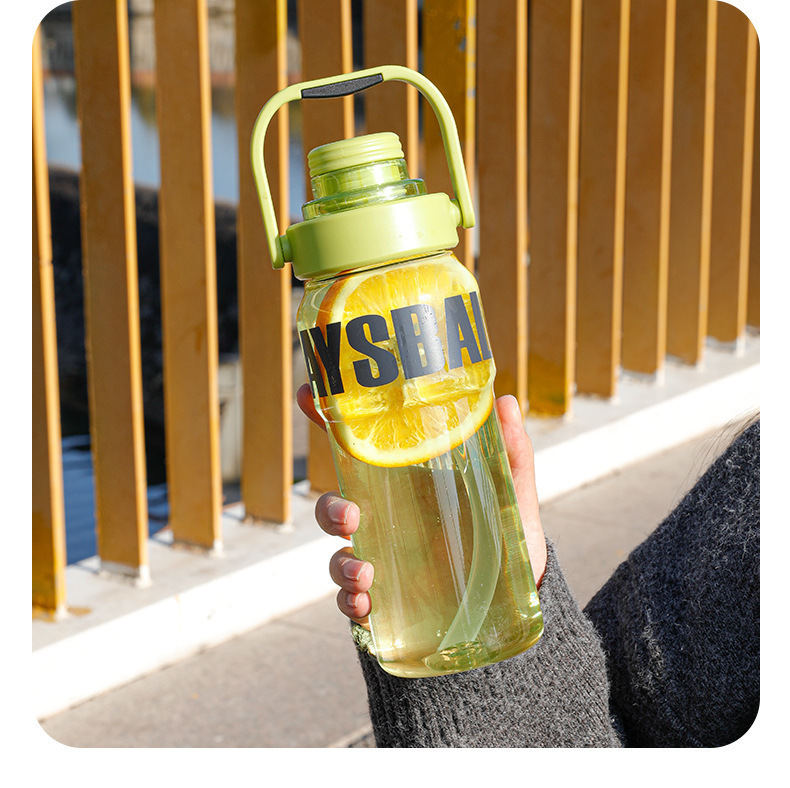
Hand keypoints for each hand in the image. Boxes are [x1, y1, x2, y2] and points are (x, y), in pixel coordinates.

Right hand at [296, 384, 547, 628]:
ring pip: (339, 556)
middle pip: (334, 508)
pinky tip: (366, 604)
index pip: (357, 450)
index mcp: (406, 484)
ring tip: (364, 573)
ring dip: (341, 564)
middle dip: (329, 510)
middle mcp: (387, 520)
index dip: (326, 420)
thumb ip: (511, 451)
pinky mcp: (389, 600)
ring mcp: (384, 560)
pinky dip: (350, 603)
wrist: (519, 594)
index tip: (306, 394)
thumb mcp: (511, 492)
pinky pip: (352, 602)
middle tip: (350, 516)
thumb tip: (507, 401)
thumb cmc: (507, 534)